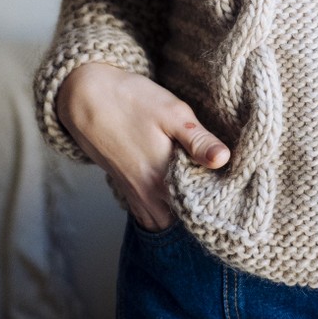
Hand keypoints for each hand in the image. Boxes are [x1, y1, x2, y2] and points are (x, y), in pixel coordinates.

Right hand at [56, 61, 230, 231]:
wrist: (87, 97)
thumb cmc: (134, 100)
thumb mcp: (173, 113)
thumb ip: (198, 141)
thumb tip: (224, 160)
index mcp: (162, 178)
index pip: (197, 209)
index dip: (215, 202)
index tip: (230, 188)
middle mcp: (146, 194)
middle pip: (179, 220)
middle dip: (198, 212)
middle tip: (217, 189)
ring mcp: (132, 193)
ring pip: (162, 221)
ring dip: (179, 212)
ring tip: (198, 190)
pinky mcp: (124, 187)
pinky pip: (146, 214)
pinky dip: (161, 209)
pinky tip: (173, 188)